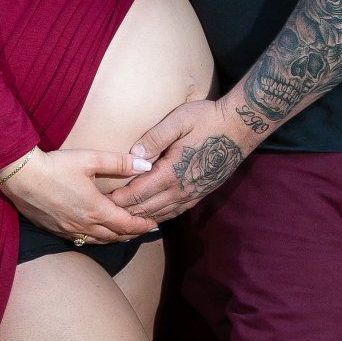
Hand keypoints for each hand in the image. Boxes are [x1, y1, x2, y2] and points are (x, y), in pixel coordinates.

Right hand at [0, 145, 160, 245]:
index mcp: (96, 209)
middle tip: (145, 229)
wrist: (20, 177)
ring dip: (115, 238)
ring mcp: (69, 230)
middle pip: (116, 236)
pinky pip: (82, 241)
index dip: (143, 225)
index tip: (154, 223)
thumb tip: (145, 165)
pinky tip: (97, 234)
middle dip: (133, 233)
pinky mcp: (56, 230)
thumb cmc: (54, 166)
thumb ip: (119, 162)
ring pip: (99, 242)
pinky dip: (96, 239)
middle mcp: (84, 225)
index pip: (127, 224)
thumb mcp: (89, 159)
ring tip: (125, 233)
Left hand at [109, 97, 251, 220]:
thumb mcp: (178, 120)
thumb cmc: (207, 119)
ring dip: (140, 219)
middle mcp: (181, 189)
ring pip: (160, 215)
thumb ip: (154, 138)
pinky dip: (158, 217)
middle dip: (124, 214)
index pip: (137, 194)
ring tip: (122, 221)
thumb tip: (133, 155)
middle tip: (104, 215)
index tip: (101, 202)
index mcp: (171, 172)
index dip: (118, 200)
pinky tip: (150, 217)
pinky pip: (175, 212)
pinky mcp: (200, 194)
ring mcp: (192, 194)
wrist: (240, 127)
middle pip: (146, 209)